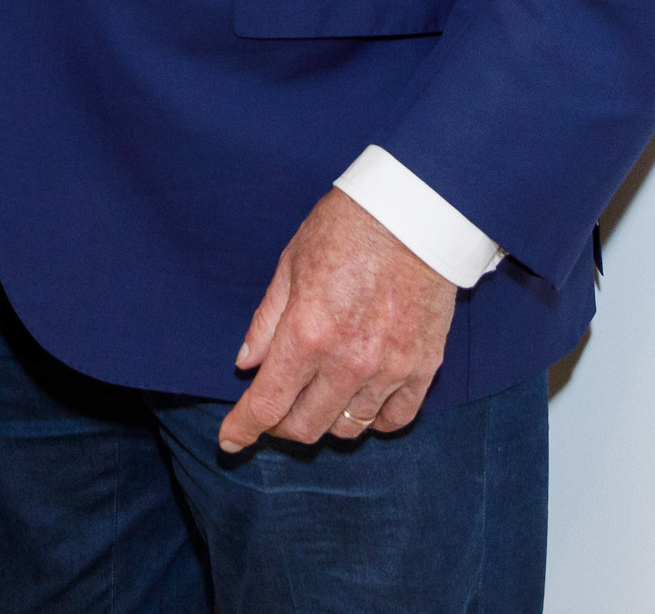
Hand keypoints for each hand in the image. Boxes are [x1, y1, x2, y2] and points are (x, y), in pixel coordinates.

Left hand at [218, 188, 457, 452]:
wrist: (415, 213)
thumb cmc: (345, 229)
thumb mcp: (290, 266)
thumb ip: (266, 322)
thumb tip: (246, 365)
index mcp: (308, 333)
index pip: (267, 404)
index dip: (243, 429)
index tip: (230, 441)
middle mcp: (348, 361)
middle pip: (306, 426)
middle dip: (279, 427)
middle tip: (272, 412)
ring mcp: (390, 368)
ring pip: (349, 427)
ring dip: (324, 422)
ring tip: (315, 401)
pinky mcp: (424, 367)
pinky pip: (395, 418)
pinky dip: (372, 419)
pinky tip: (358, 403)